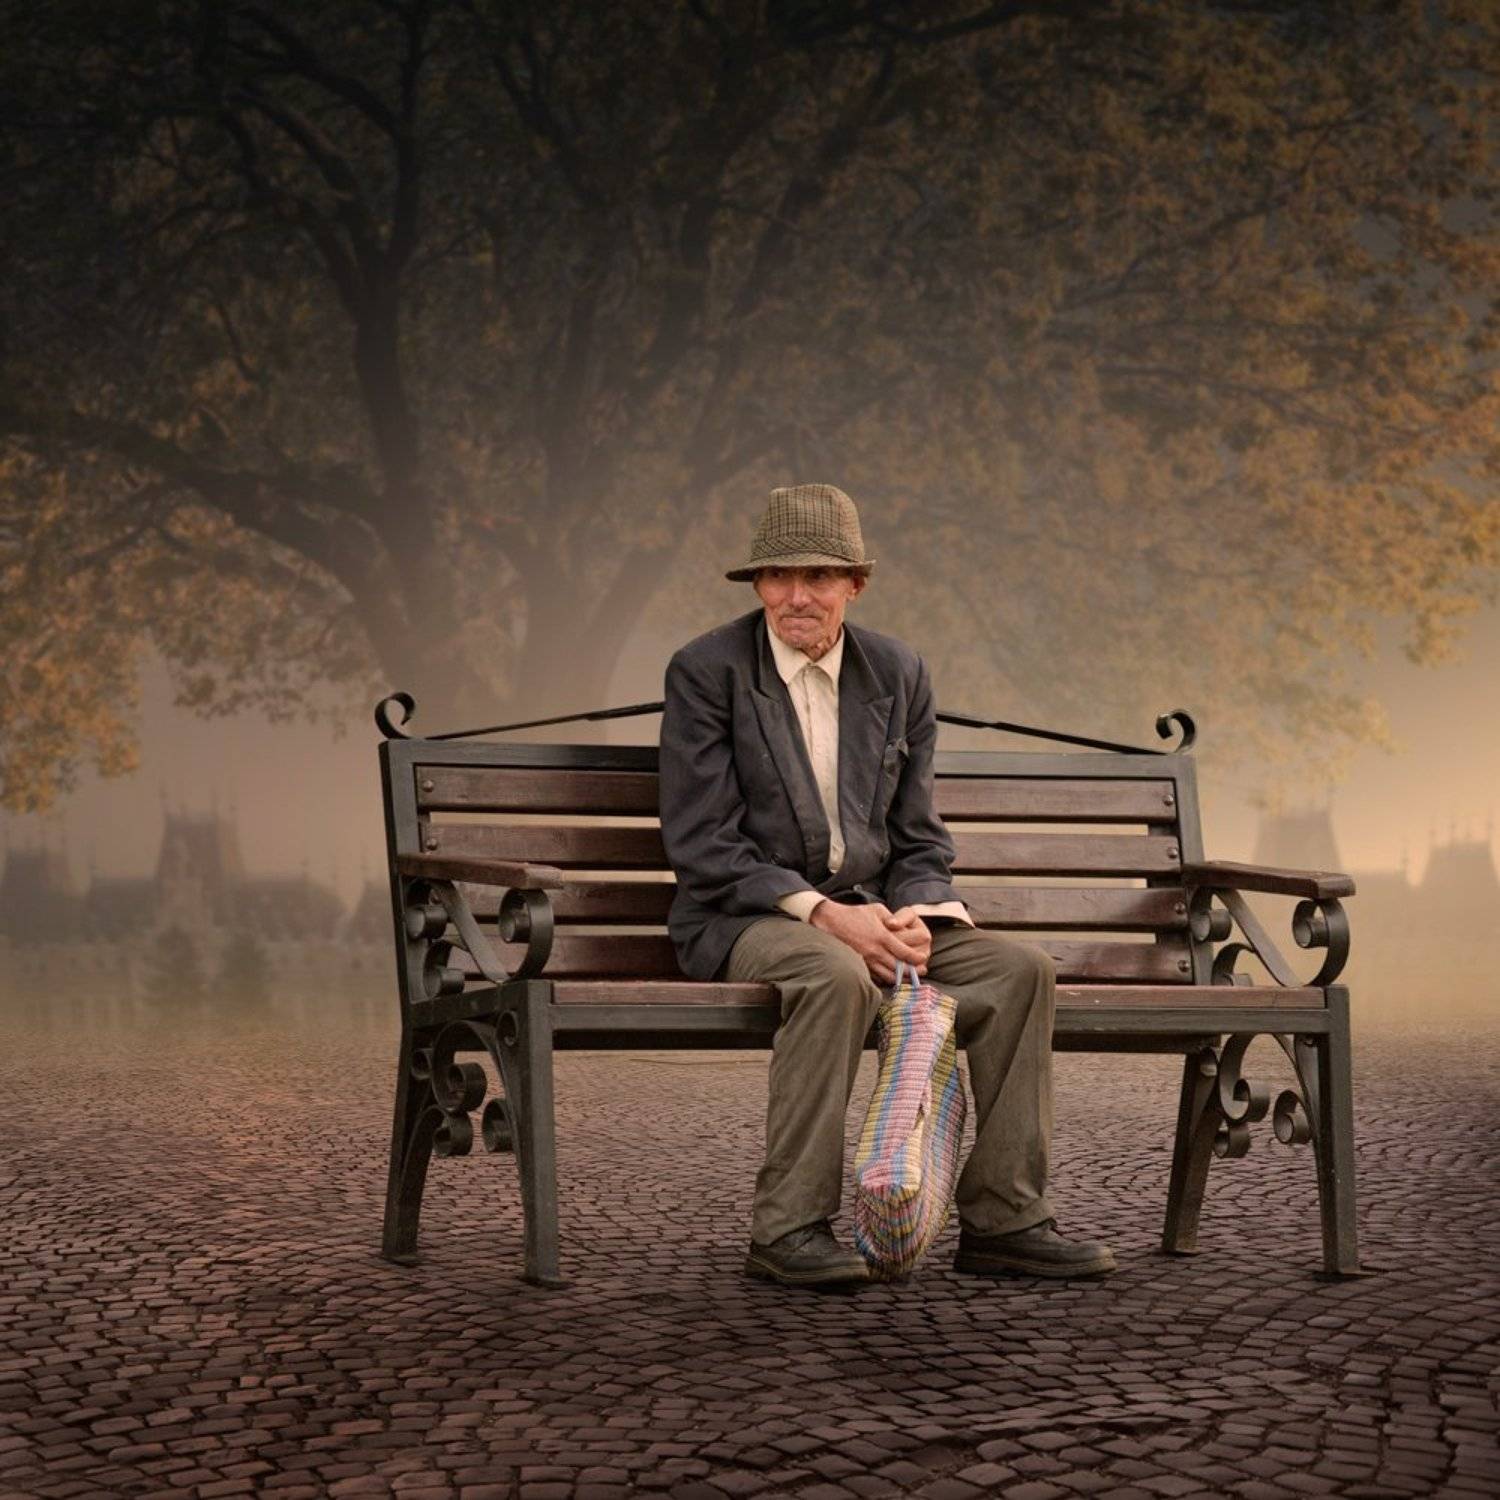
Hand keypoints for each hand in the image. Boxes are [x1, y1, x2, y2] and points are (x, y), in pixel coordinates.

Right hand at [810, 900, 927, 985]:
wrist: (831, 921)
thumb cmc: (855, 914)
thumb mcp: (877, 910)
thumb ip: (893, 919)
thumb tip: (905, 928)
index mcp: (882, 936)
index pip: (904, 953)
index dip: (916, 958)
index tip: (923, 959)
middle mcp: (875, 951)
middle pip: (899, 968)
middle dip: (913, 971)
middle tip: (921, 971)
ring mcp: (866, 960)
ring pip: (888, 976)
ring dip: (901, 978)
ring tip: (909, 976)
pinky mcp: (860, 965)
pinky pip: (876, 977)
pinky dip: (886, 978)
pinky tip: (892, 976)